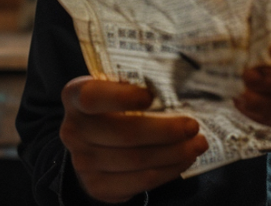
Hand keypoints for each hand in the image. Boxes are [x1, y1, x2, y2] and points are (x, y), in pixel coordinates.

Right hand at [60, 76, 208, 202]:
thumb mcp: (111, 89)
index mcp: (75, 97)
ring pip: (136, 160)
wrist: (90, 146)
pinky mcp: (98, 186)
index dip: (121, 97)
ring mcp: (83, 162)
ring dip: (173, 153)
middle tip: (193, 126)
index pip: (93, 97)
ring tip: (197, 144)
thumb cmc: (111, 108)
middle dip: (165, 131)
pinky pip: (140, 181)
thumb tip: (180, 85)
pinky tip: (184, 160)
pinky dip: (168, 170)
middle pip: (124, 133)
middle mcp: (73, 130)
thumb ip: (132, 85)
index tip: (151, 95)